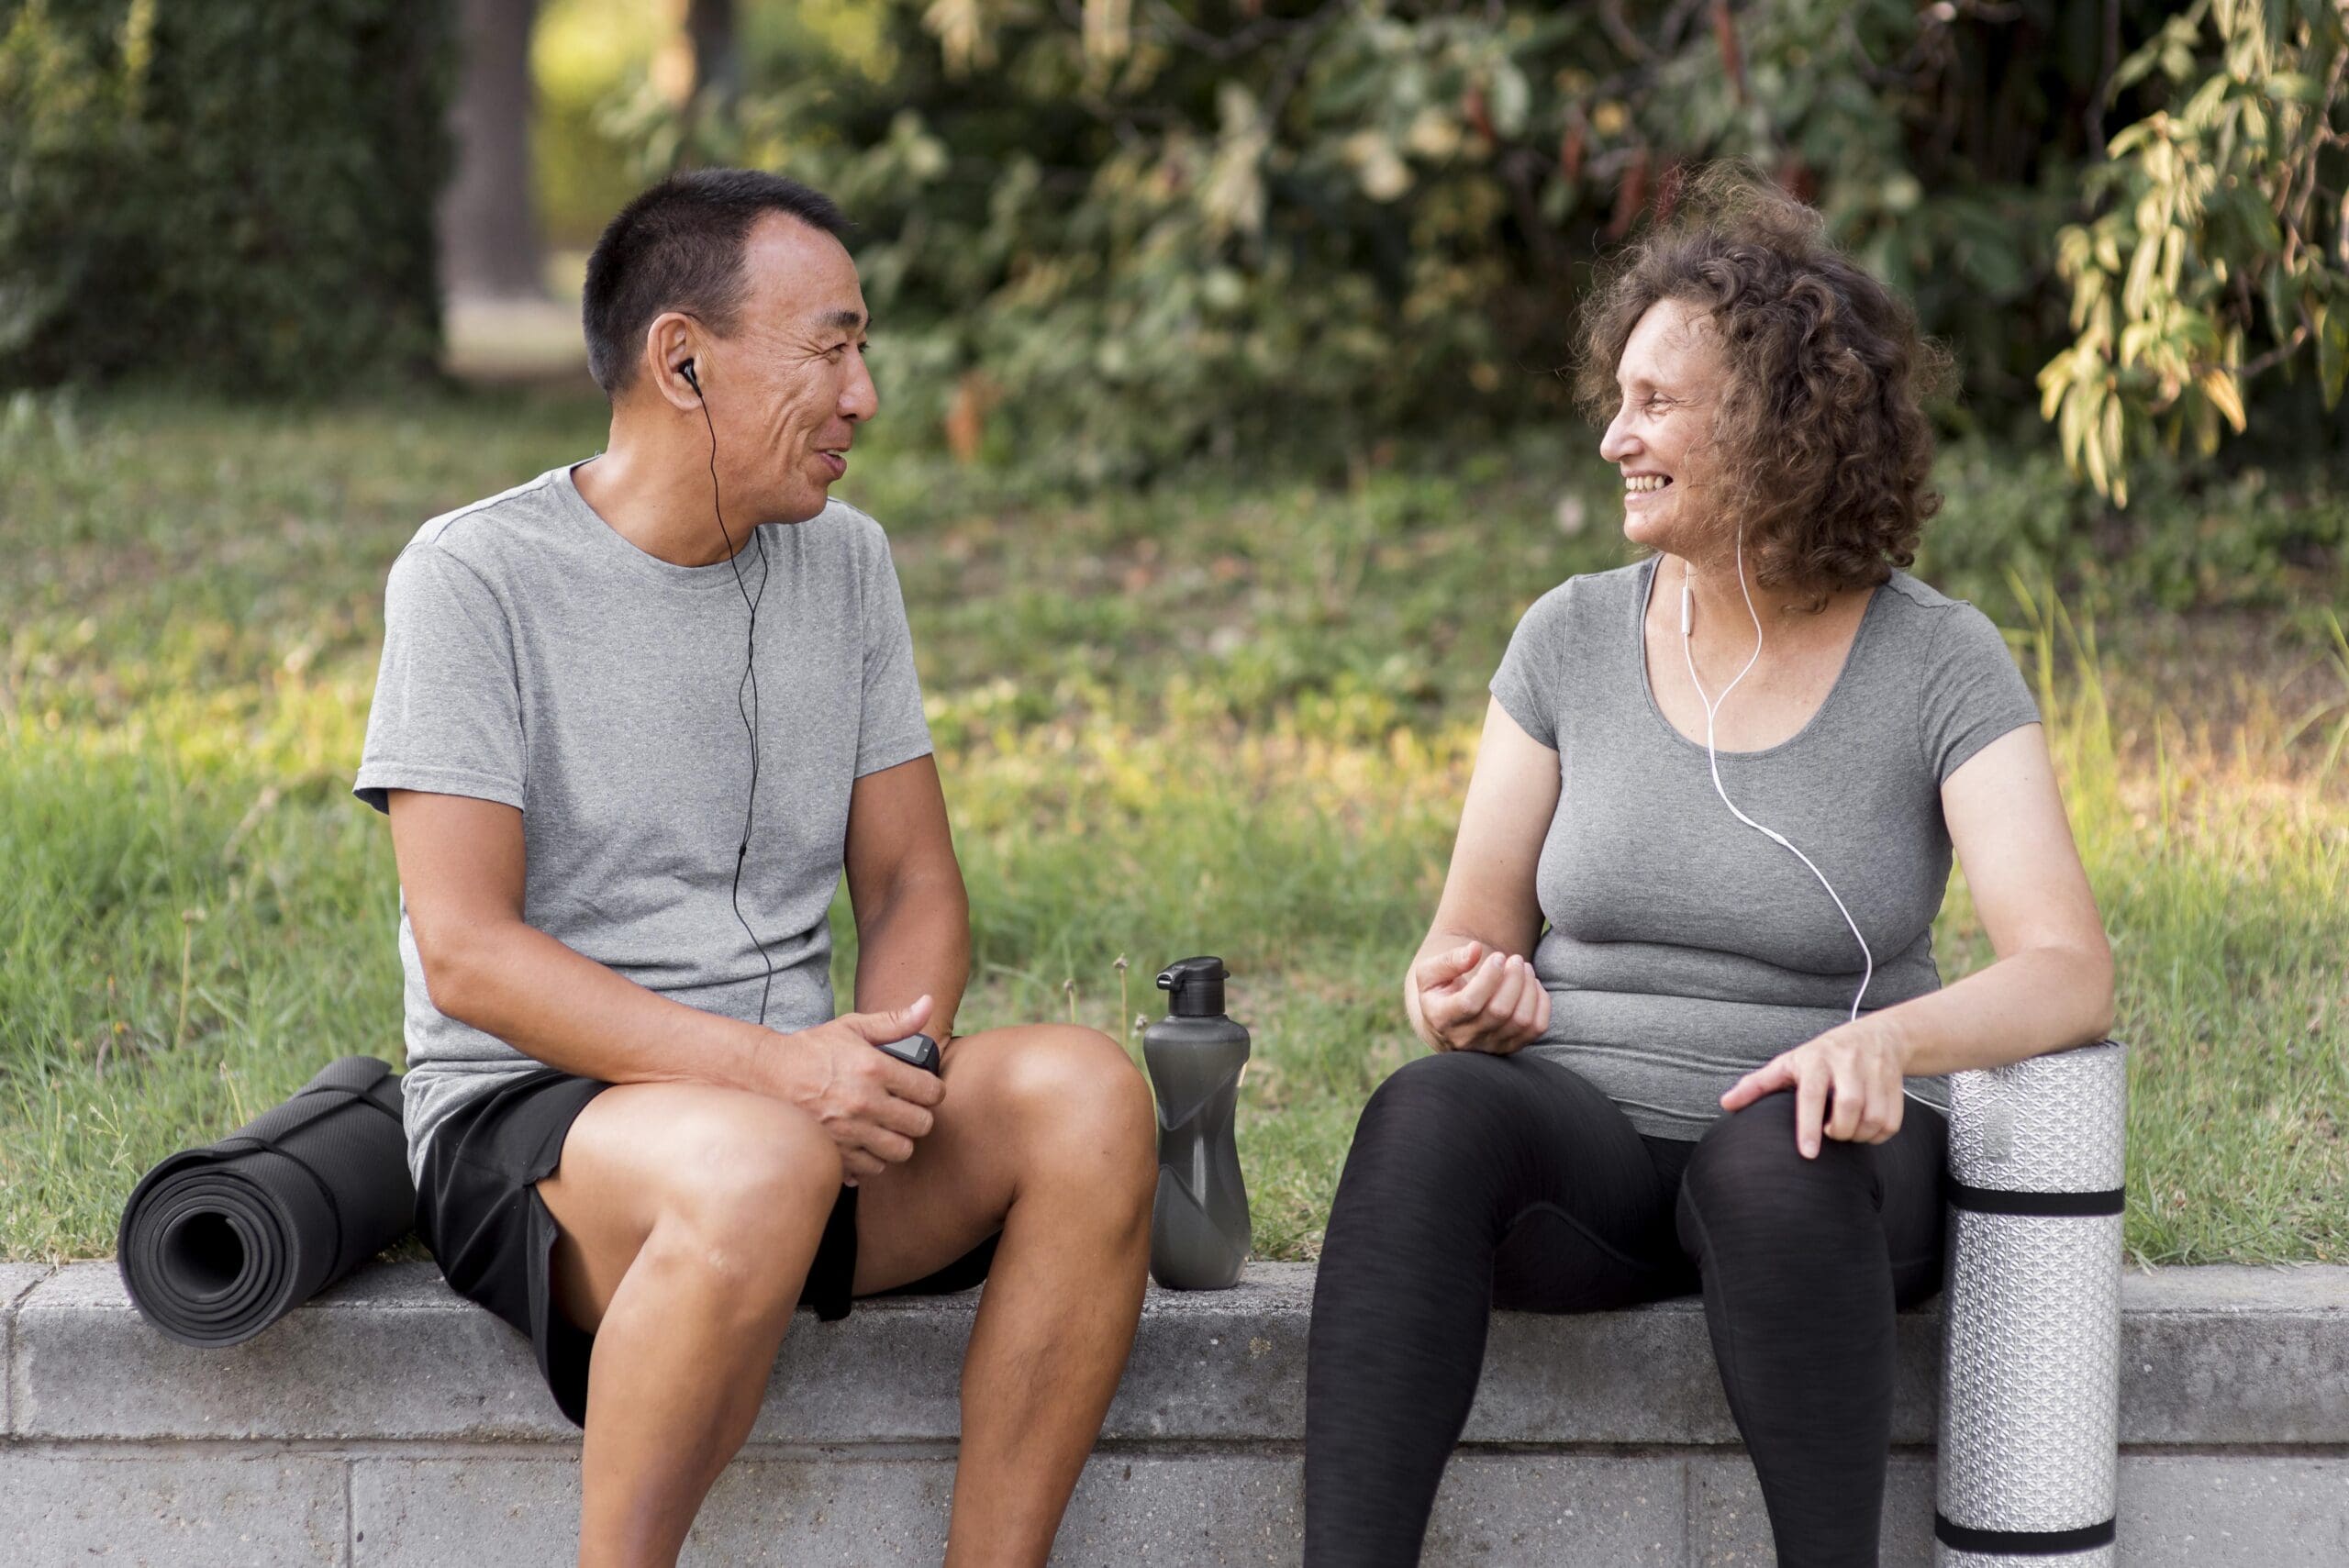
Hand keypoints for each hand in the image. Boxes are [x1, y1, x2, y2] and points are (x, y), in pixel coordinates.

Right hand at [763, 996, 947, 1183]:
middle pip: (921, 1125)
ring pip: (900, 1151)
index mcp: (874, 1069)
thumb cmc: (811, 1050)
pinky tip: (867, 1142)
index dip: (933, 1091)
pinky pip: (872, 1168)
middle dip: (920, 1117)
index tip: (925, 1091)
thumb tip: (928, 1003)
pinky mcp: (835, 1152)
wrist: (765, 1075)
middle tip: (909, 1110)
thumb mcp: (852, 1027)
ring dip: (899, 1141)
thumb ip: (894, 1021)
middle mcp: (865, 1103)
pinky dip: (873, 1158)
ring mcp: (849, 1131)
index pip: (929, 1091)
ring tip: (890, 1128)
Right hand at [1414, 941, 1549, 1053]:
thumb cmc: (1439, 992)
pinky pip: (1536, 1029)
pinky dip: (1541, 1004)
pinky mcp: (1511, 1047)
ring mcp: (1490, 1046)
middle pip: (1499, 1011)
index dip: (1489, 977)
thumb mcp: (1429, 973)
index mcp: (1442, 1019)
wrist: (1447, 1023)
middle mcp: (1466, 1038)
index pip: (1470, 1003)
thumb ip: (1449, 960)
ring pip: (1521, 1021)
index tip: (1497, 957)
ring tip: (1525, 968)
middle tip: (1516, 959)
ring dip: (1529, 989)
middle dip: (1514, 979)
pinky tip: (1532, 985)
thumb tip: (1475, 950)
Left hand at [1720, 1021, 1907, 1157]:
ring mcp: (1876, 1074)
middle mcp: (1848, 1064)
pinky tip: (1865, 1129)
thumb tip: (1726, 1104)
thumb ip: (1758, 1085)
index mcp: (1816, 1059)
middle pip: (1848, 1107)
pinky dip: (1877, 1135)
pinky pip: (1890, 1124)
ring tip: (1845, 1130)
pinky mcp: (1896, 1087)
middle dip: (1838, 1131)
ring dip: (1858, 1135)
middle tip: (1830, 1132)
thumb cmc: (1822, 1055)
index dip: (1809, 1126)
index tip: (1808, 1154)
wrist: (1879, 1036)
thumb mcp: (1789, 1063)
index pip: (1812, 1095)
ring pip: (1873, 1118)